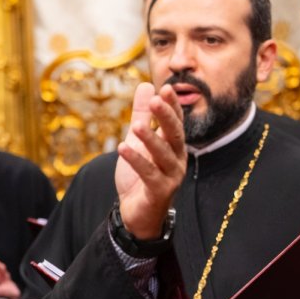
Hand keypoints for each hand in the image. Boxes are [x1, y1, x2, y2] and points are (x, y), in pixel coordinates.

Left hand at [114, 83, 185, 237]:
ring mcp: (171, 176)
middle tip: (157, 99)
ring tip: (137, 126)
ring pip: (163, 155)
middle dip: (167, 117)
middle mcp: (177, 159)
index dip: (172, 106)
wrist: (136, 212)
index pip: (176, 122)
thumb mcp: (138, 141)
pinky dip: (136, 161)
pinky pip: (148, 174)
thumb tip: (146, 86)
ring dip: (151, 139)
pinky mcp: (159, 191)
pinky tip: (122, 148)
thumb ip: (143, 115)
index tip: (165, 88)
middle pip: (175, 135)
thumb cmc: (140, 176)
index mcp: (174, 146)